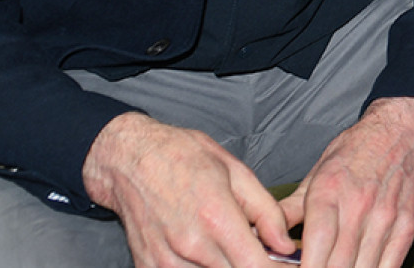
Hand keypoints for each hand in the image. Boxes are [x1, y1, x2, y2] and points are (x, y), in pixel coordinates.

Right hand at [83, 111, 292, 267]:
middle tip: (254, 246)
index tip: (281, 260)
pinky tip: (203, 249)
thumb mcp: (236, 171)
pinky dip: (199, 267)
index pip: (256, 267)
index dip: (274, 267)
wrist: (128, 160)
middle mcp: (191, 246)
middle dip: (251, 264)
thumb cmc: (181, 157)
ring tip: (223, 241)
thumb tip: (285, 246)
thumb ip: (267, 212)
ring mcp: (167, 261)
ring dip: (225, 265)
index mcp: (216, 218)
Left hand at [278, 97, 413, 267]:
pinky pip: (390, 267)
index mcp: (329, 192)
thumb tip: (260, 234)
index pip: (315, 247)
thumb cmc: (354, 153)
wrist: (401, 132)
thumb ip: (288, 210)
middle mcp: (359, 206)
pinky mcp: (408, 226)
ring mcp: (386, 218)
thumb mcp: (315, 175)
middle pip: (338, 265)